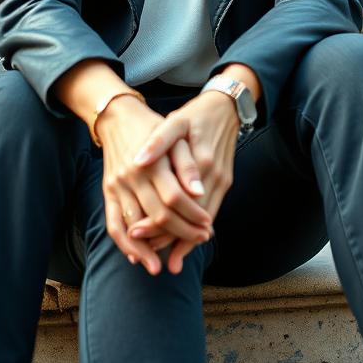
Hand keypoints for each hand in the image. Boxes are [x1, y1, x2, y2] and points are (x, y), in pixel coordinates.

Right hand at [95, 95, 213, 275]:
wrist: (119, 116)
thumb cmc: (153, 125)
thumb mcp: (175, 134)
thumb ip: (186, 163)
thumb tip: (198, 191)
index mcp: (152, 161)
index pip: (175, 197)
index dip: (193, 215)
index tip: (208, 227)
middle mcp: (132, 175)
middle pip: (158, 215)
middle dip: (181, 233)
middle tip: (199, 241)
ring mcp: (118, 184)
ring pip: (135, 225)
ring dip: (152, 248)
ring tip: (169, 262)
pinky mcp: (108, 190)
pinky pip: (113, 224)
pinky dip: (125, 244)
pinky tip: (138, 258)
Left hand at [128, 90, 239, 273]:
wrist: (227, 106)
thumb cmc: (195, 114)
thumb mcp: (175, 121)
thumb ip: (158, 142)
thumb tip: (138, 161)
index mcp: (197, 162)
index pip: (174, 204)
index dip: (154, 221)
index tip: (135, 233)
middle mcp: (212, 176)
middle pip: (189, 218)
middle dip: (168, 238)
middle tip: (147, 253)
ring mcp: (221, 181)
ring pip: (203, 219)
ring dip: (185, 239)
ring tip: (164, 255)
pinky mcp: (225, 182)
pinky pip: (211, 211)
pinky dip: (197, 228)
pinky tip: (185, 239)